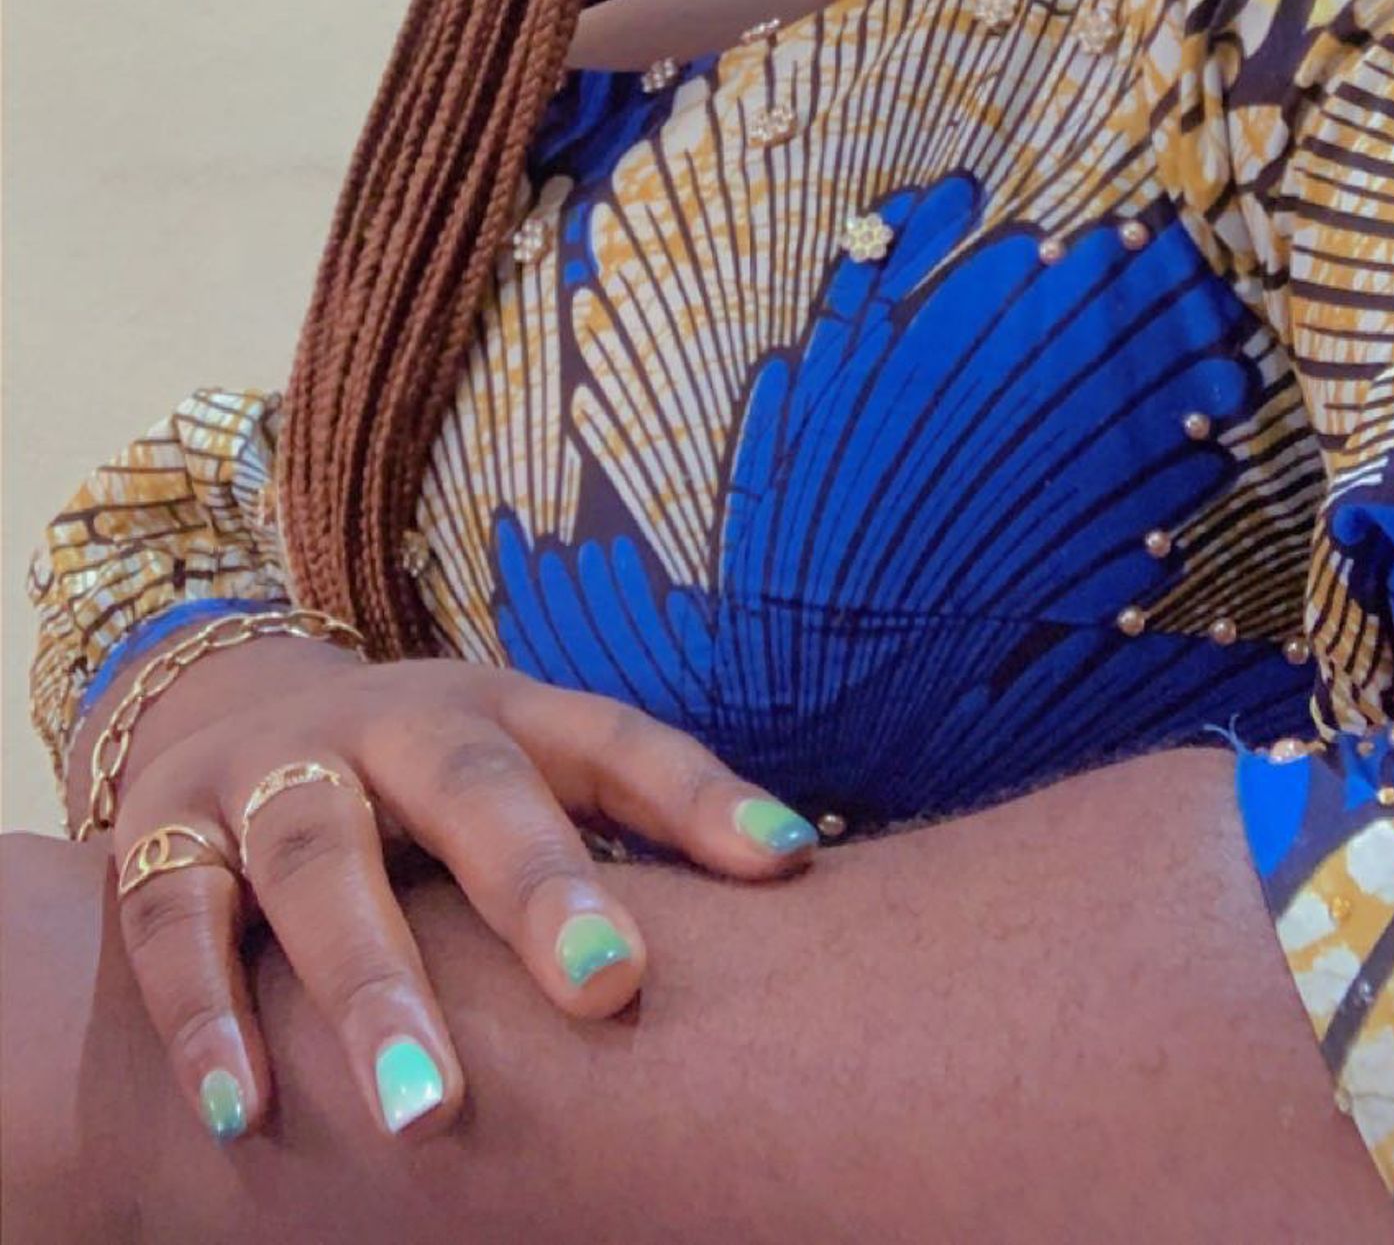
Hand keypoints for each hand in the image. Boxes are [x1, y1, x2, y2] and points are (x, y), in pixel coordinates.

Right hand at [101, 638, 818, 1145]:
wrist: (225, 714)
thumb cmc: (426, 782)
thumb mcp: (530, 767)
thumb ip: (648, 816)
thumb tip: (808, 871)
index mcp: (495, 707)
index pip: (612, 738)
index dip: (699, 798)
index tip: (785, 868)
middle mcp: (387, 724)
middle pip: (466, 785)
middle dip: (534, 881)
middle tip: (606, 987)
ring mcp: (270, 773)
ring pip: (318, 860)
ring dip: (370, 980)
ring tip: (424, 1106)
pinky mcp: (164, 835)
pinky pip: (176, 919)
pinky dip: (203, 1013)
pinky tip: (241, 1107)